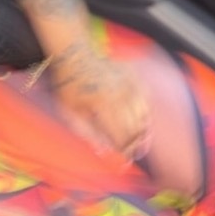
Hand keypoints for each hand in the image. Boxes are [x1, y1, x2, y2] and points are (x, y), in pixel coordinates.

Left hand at [49, 44, 151, 160]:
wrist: (74, 55)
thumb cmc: (69, 86)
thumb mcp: (70, 113)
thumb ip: (87, 133)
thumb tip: (104, 152)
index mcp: (102, 105)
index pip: (122, 136)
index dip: (126, 151)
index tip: (126, 160)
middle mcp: (119, 94)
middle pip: (136, 127)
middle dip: (136, 144)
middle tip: (134, 153)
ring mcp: (127, 83)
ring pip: (144, 114)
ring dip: (143, 129)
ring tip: (140, 141)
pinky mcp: (132, 75)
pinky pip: (146, 97)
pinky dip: (145, 111)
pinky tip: (141, 119)